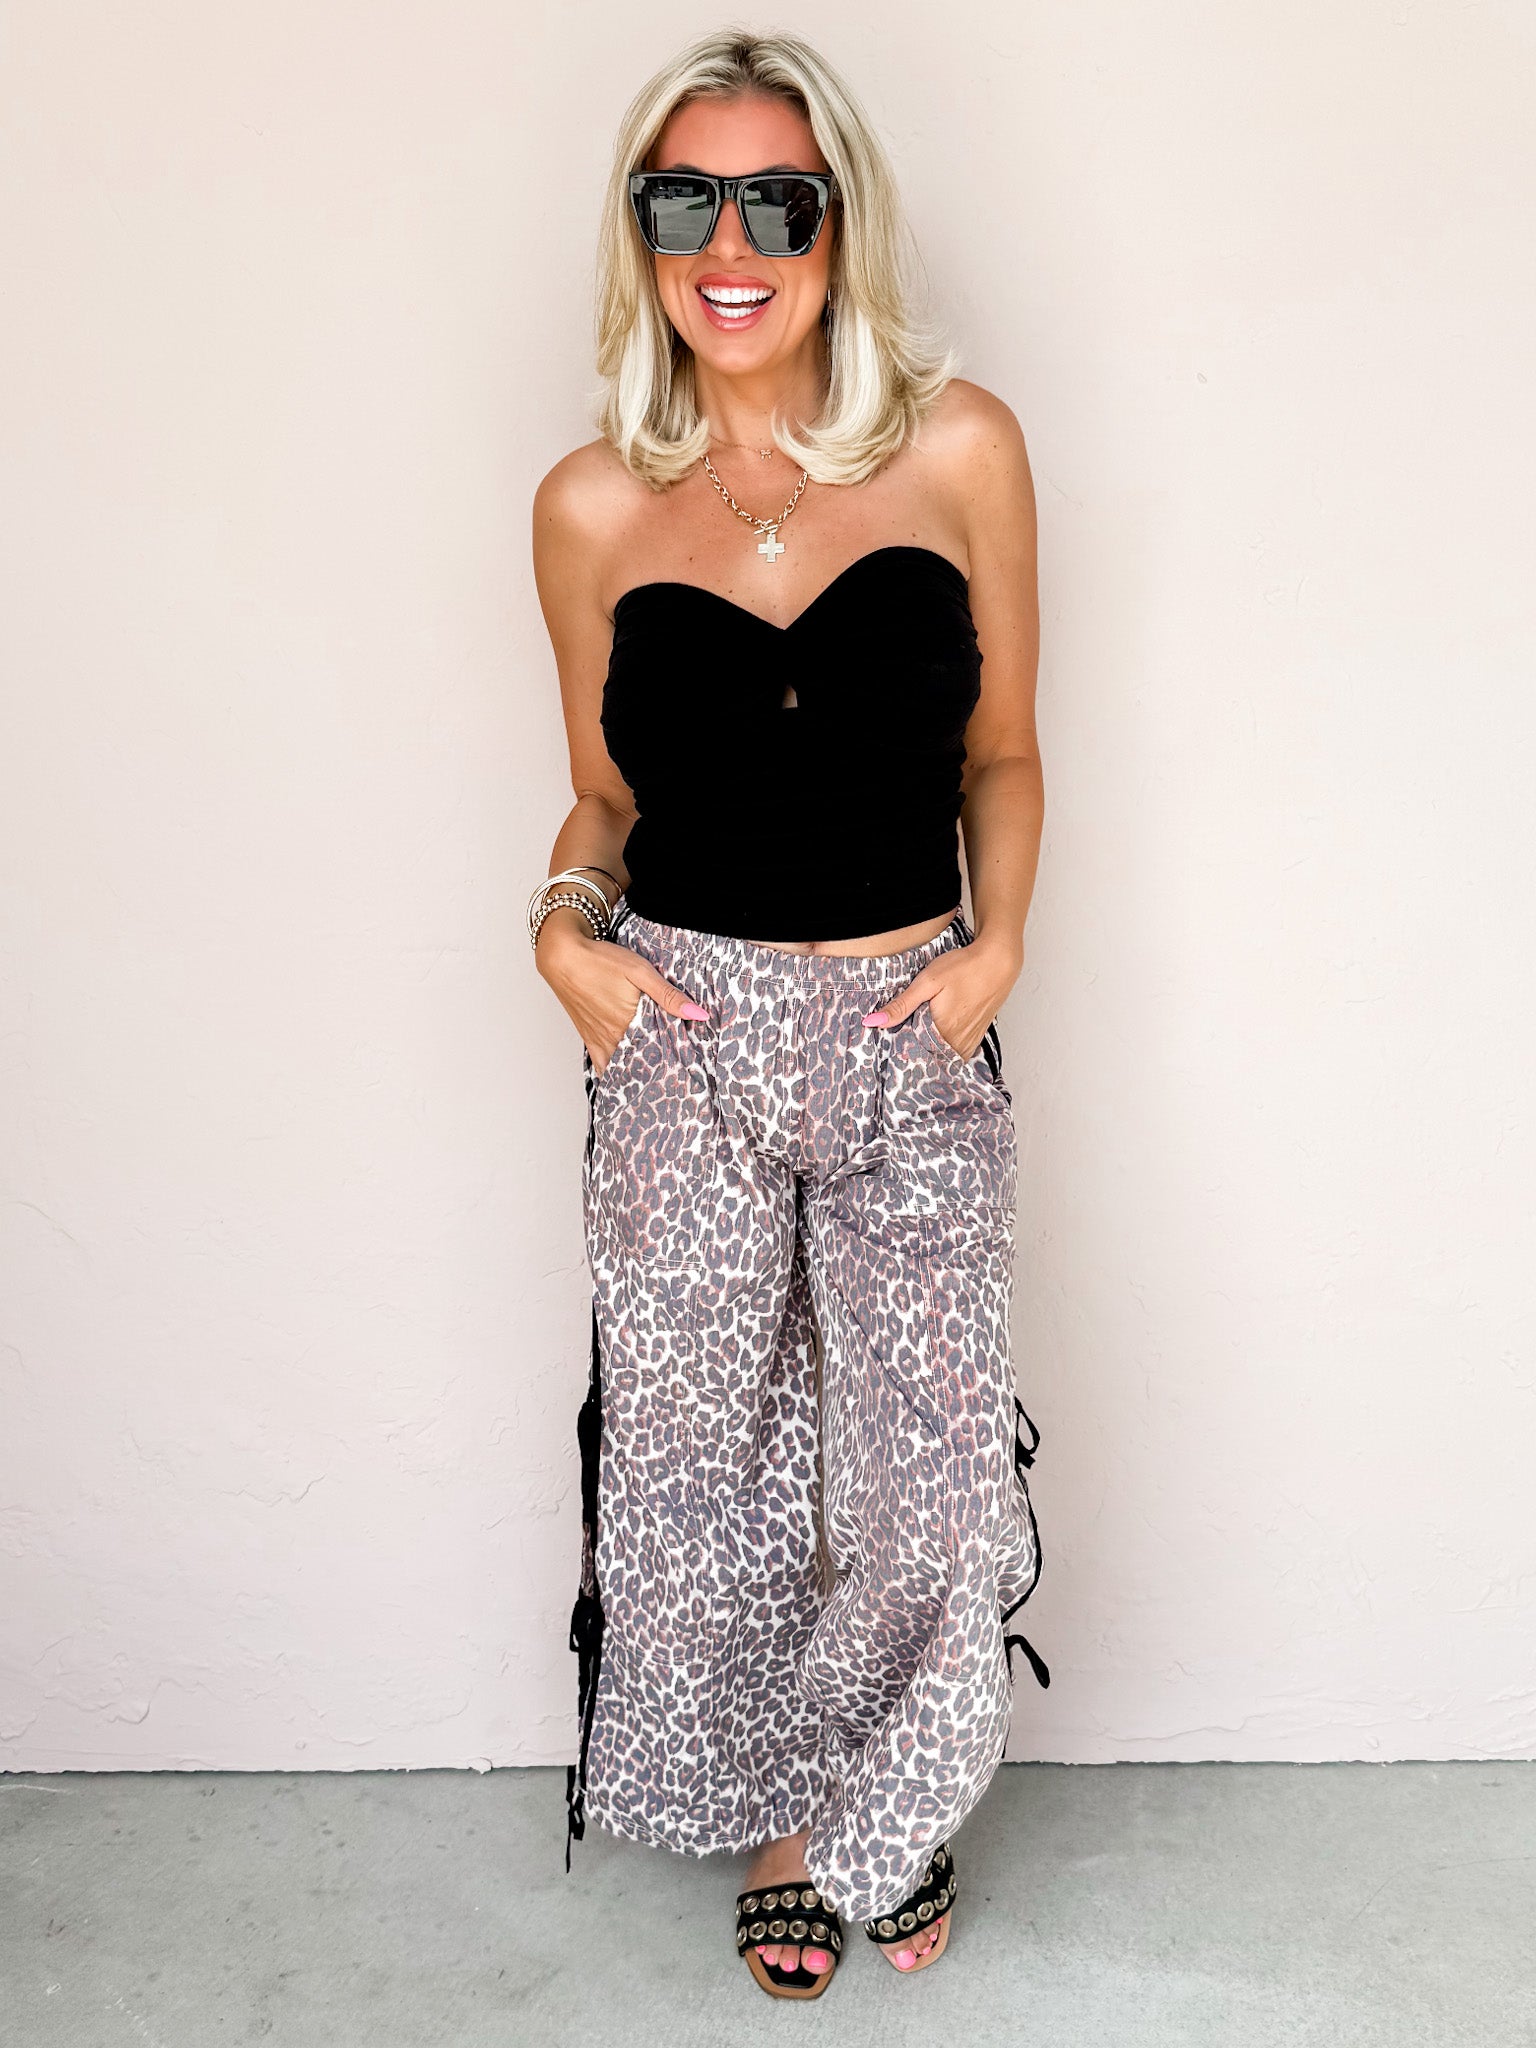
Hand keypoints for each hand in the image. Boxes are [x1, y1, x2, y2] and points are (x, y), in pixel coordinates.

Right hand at [536, 912, 709, 1074]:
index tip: (690, 1063)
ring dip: (636, 1070)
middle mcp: (612, 1037)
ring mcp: (598, 1040)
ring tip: (655, 1075)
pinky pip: (601, 1063)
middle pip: (641, 1060)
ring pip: (621, 1065)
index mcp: (628, 1024)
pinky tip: (622, 1074)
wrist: (562, 956)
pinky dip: (613, 1070)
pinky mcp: (588, 1037)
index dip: (676, 1058)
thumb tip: (698, 1014)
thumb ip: (669, 995)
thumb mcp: (640, 971)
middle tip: (678, 1073)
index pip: (659, 1051)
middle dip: (659, 1066)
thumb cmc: (600, 961)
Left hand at [860, 934, 1022, 1061]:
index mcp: (943, 1032)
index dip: (900, 1054)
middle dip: (914, 1055)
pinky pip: (959, 1052)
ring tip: (916, 1044)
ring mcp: (970, 1040)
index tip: (888, 1051)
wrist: (998, 961)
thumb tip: (874, 1021)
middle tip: (900, 1047)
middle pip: (930, 1059)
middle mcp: (958, 1042)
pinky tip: (937, 1039)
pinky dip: (946, 1050)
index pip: (914, 1056)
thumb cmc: (964, 968)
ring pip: (945, 1057)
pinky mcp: (978, 1035)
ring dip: (931, 1054)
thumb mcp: (927, 982)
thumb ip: (901, 1005)